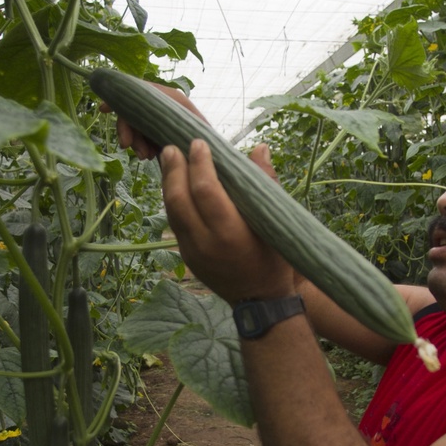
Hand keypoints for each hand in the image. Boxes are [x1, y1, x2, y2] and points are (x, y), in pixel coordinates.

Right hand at [100, 82, 207, 159]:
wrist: (212, 158)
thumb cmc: (204, 141)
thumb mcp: (196, 130)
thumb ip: (184, 126)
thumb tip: (155, 123)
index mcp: (173, 99)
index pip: (141, 91)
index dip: (120, 98)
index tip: (104, 109)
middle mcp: (164, 105)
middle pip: (134, 110)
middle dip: (129, 129)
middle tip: (130, 148)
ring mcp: (159, 119)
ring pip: (136, 125)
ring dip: (136, 141)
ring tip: (145, 157)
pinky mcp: (157, 133)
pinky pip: (141, 136)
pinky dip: (140, 145)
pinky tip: (148, 156)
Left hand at [160, 139, 293, 303]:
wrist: (260, 301)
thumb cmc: (275, 259)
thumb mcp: (277, 222)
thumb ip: (266, 183)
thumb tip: (259, 148)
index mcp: (231, 233)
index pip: (205, 190)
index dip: (199, 163)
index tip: (198, 143)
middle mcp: (206, 243)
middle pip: (179, 198)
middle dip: (174, 169)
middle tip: (173, 147)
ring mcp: (192, 252)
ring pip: (171, 211)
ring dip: (168, 183)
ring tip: (169, 160)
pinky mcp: (186, 257)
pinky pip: (174, 223)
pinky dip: (172, 201)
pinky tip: (174, 185)